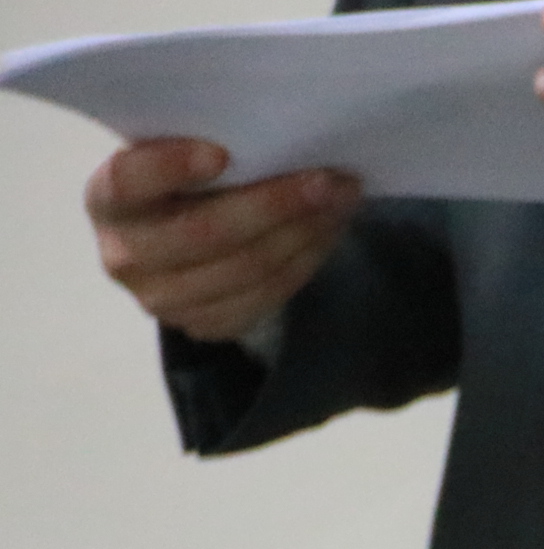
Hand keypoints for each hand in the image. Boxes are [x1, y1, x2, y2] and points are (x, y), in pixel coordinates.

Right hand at [84, 140, 358, 344]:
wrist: (186, 243)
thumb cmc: (185, 183)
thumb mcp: (178, 156)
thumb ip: (207, 146)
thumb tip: (281, 133)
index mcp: (107, 199)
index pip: (129, 181)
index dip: (171, 166)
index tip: (222, 151)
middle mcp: (125, 255)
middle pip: (206, 232)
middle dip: (274, 203)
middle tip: (326, 178)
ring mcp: (164, 300)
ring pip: (248, 268)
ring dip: (304, 231)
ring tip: (341, 198)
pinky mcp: (206, 326)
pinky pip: (268, 295)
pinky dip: (307, 258)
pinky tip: (329, 229)